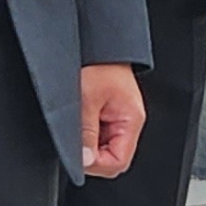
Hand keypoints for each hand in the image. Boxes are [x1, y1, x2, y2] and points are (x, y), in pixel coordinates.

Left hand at [81, 64, 145, 179]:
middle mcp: (127, 121)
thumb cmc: (97, 62)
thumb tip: (84, 161)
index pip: (118, 161)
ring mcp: (117, 117)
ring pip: (102, 146)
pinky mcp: (106, 111)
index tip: (78, 157)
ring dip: (86, 142)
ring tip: (76, 122)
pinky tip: (77, 118)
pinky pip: (97, 133)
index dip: (96, 164)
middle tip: (73, 140)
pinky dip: (85, 131)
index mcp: (131, 120)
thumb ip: (85, 134)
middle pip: (111, 157)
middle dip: (90, 154)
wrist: (96, 41)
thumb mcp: (87, 99)